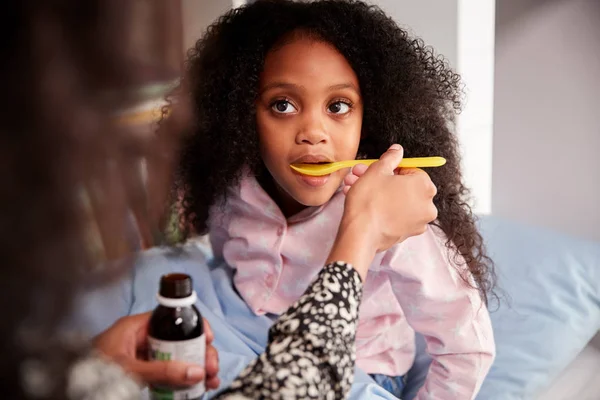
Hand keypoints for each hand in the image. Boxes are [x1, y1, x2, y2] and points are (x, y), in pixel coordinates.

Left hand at [94, 312, 219, 388]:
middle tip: (211, 368)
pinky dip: (180, 379)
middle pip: (179, 339)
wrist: (66, 388)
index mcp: (137, 326)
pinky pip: (166, 371)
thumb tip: (196, 371)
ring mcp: (141, 355)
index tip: (208, 339)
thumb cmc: (89, 372)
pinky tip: (192, 387)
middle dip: (199, 352)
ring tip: (208, 382)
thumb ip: (162, 372)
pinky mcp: (140, 371)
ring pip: (176, 356)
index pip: (172, 316)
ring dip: (194, 367)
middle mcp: (141, 337)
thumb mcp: (130, 370)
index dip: (193, 325)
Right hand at [327, 144, 436, 279]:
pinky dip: (382, 209)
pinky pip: (396, 215)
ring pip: (396, 200)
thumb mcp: (378, 170)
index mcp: (425, 185)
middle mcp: (428, 205)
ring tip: (354, 188)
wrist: (361, 234)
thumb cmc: (369, 201)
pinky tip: (364, 204)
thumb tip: (398, 150)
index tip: (376, 170)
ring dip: (377, 193)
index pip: (409, 169)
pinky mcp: (408, 234)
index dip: (390, 169)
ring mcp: (419, 221)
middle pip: (402, 186)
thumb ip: (391, 158)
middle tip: (360, 176)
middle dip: (379, 180)